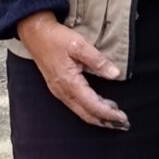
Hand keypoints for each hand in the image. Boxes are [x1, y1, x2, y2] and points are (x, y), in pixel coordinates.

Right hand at [16, 13, 127, 129]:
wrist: (35, 34)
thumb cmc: (56, 38)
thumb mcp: (79, 45)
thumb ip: (98, 61)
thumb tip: (115, 74)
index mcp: (69, 83)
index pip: (92, 105)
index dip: (109, 114)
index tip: (123, 118)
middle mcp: (63, 92)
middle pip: (86, 114)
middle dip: (105, 121)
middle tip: (123, 125)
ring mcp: (59, 91)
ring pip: (81, 111)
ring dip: (98, 116)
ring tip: (115, 118)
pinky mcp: (58, 88)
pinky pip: (75, 105)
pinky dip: (89, 109)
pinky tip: (99, 106)